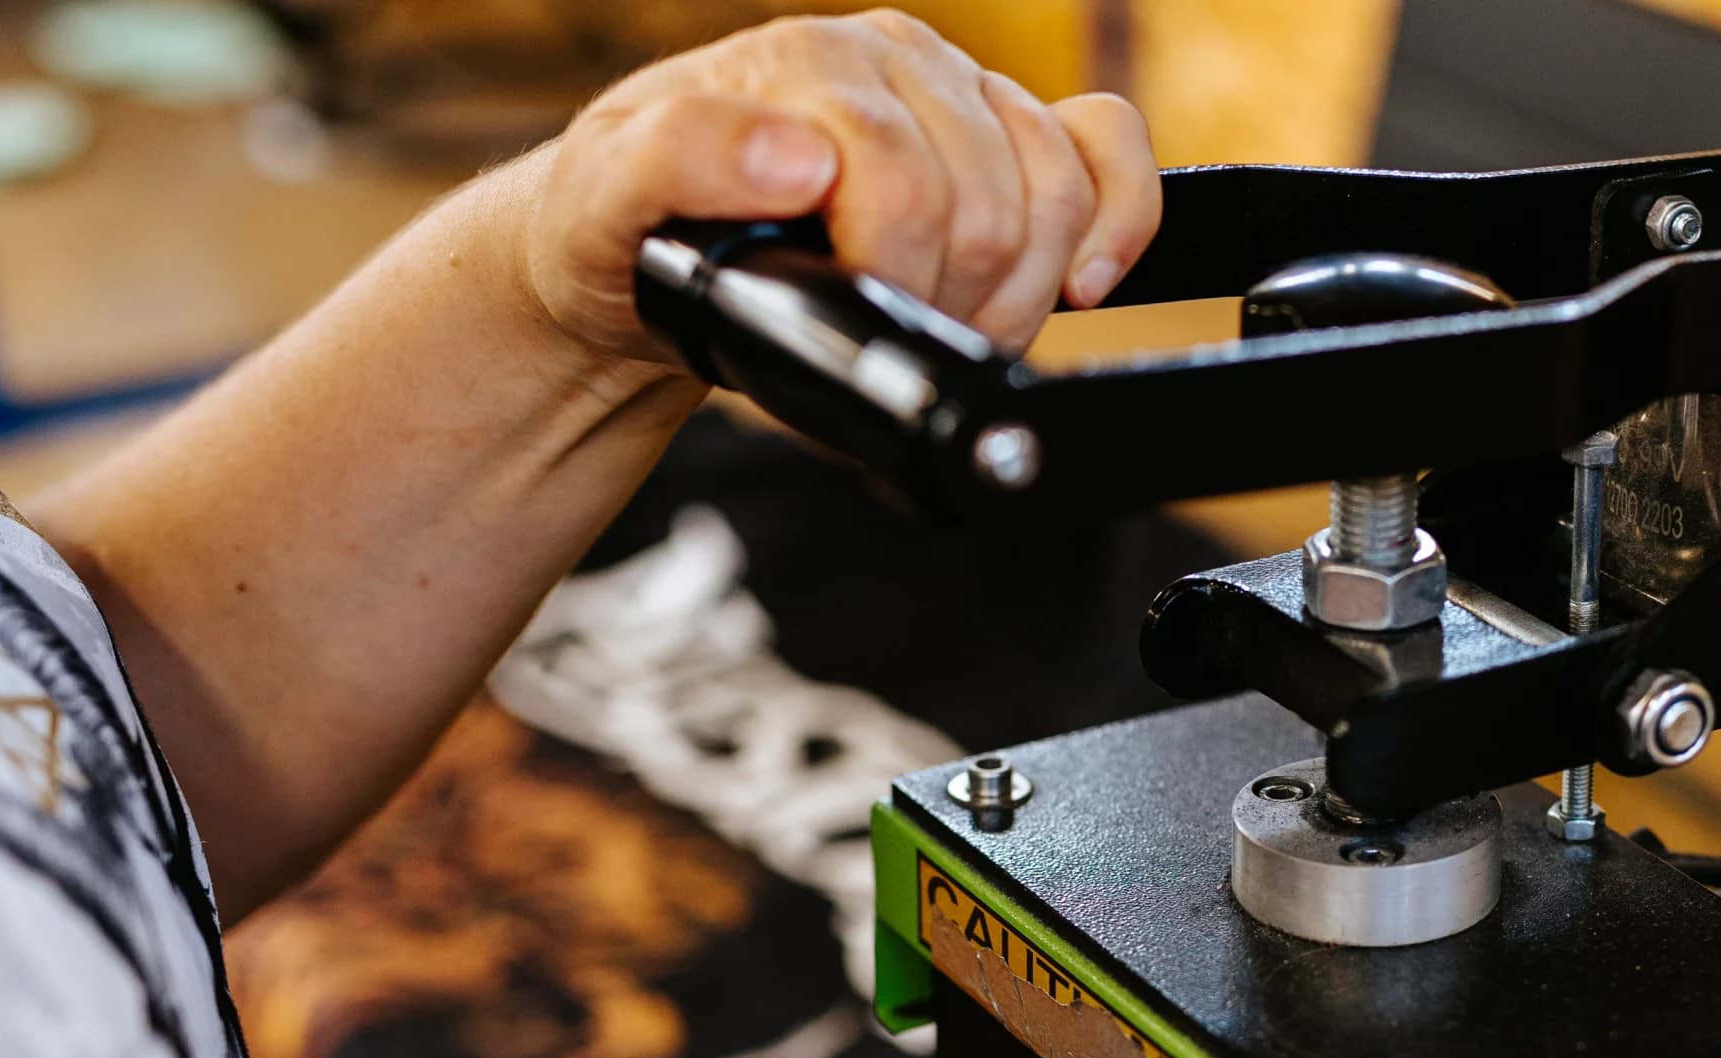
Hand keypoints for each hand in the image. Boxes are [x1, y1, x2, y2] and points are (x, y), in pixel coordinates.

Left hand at [517, 9, 1160, 365]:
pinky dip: (1116, 220)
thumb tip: (797, 159)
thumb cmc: (628, 232)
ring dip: (1019, 292)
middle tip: (891, 330)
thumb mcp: (603, 200)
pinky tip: (1078, 278)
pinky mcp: (1005, 127)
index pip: (913, 186)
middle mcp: (892, 64)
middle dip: (954, 302)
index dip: (896, 284)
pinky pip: (1108, 150)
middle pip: (997, 206)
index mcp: (807, 66)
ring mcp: (958, 91)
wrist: (641, 248)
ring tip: (944, 322)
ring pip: (1060, 193)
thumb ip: (681, 159)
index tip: (850, 317)